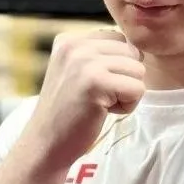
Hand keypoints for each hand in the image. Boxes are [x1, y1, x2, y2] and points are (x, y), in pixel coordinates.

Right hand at [25, 28, 144, 170]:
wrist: (45, 144)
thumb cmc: (66, 113)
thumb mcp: (74, 72)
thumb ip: (97, 56)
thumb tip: (138, 51)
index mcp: (69, 40)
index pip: (119, 40)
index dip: (116, 68)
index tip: (92, 86)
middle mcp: (75, 45)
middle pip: (132, 53)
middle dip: (123, 79)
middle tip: (97, 98)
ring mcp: (84, 62)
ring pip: (138, 70)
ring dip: (126, 94)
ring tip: (99, 104)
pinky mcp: (96, 82)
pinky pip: (137, 89)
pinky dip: (127, 106)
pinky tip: (103, 112)